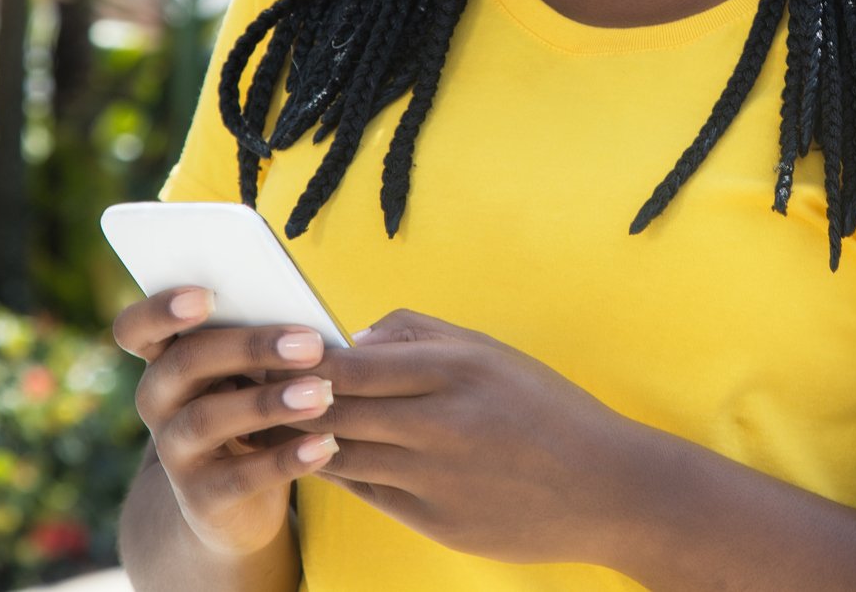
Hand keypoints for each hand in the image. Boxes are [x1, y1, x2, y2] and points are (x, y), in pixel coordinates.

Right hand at [112, 286, 341, 557]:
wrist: (228, 502)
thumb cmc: (249, 407)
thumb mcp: (245, 373)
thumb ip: (259, 341)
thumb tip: (314, 320)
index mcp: (165, 357)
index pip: (135, 328)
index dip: (160, 309)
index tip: (206, 296)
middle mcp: (158, 401)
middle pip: (187, 362)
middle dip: (250, 347)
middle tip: (310, 343)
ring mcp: (174, 451)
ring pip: (209, 419)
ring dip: (268, 404)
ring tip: (322, 394)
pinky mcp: (201, 497)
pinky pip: (240, 477)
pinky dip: (286, 459)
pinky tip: (326, 444)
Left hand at [287, 309, 652, 565]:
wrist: (606, 487)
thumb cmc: (546, 409)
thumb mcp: (492, 353)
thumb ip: (420, 335)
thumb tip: (352, 338)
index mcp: (456, 368)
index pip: (347, 364)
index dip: (298, 362)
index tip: (271, 355)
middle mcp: (440, 422)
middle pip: (332, 411)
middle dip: (285, 401)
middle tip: (250, 391)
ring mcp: (435, 477)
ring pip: (340, 454)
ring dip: (300, 439)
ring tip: (269, 424)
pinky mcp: (434, 521)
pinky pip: (366, 491)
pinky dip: (339, 471)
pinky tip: (320, 457)